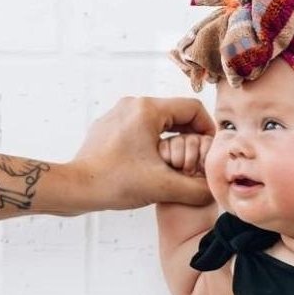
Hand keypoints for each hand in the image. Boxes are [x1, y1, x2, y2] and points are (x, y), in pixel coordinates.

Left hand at [68, 96, 215, 211]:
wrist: (76, 187)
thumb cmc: (116, 182)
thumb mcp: (164, 187)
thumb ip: (197, 189)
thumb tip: (216, 189)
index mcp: (148, 110)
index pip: (193, 108)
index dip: (209, 129)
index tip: (211, 151)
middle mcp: (133, 105)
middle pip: (176, 114)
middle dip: (191, 137)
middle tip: (197, 161)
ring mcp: (118, 114)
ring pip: (158, 122)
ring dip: (173, 141)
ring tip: (177, 165)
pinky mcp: (109, 127)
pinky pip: (140, 129)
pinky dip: (153, 144)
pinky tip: (153, 166)